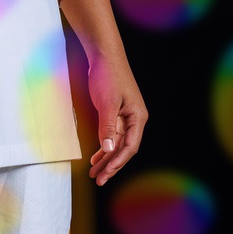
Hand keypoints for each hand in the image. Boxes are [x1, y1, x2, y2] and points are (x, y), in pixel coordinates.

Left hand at [86, 52, 147, 185]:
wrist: (104, 54)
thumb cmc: (108, 75)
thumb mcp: (107, 103)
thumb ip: (108, 127)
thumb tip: (109, 150)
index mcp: (138, 117)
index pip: (130, 147)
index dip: (117, 163)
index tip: (105, 175)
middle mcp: (135, 119)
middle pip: (124, 149)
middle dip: (111, 165)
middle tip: (97, 179)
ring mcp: (125, 116)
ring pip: (117, 143)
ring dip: (106, 158)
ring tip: (94, 172)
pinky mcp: (116, 112)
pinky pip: (112, 135)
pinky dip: (104, 146)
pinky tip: (97, 156)